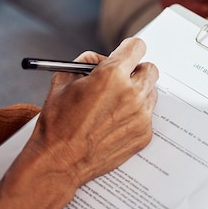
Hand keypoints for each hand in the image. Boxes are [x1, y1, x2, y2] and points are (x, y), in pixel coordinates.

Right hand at [0, 37, 158, 208]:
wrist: (58, 162)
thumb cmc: (57, 122)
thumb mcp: (63, 81)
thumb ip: (86, 62)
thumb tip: (101, 59)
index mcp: (112, 75)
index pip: (137, 47)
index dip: (129, 49)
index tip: (127, 53)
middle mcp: (132, 93)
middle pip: (150, 69)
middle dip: (136, 71)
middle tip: (123, 79)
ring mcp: (141, 115)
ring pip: (151, 93)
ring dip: (137, 94)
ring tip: (113, 106)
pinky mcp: (144, 134)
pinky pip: (147, 116)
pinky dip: (134, 116)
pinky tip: (113, 125)